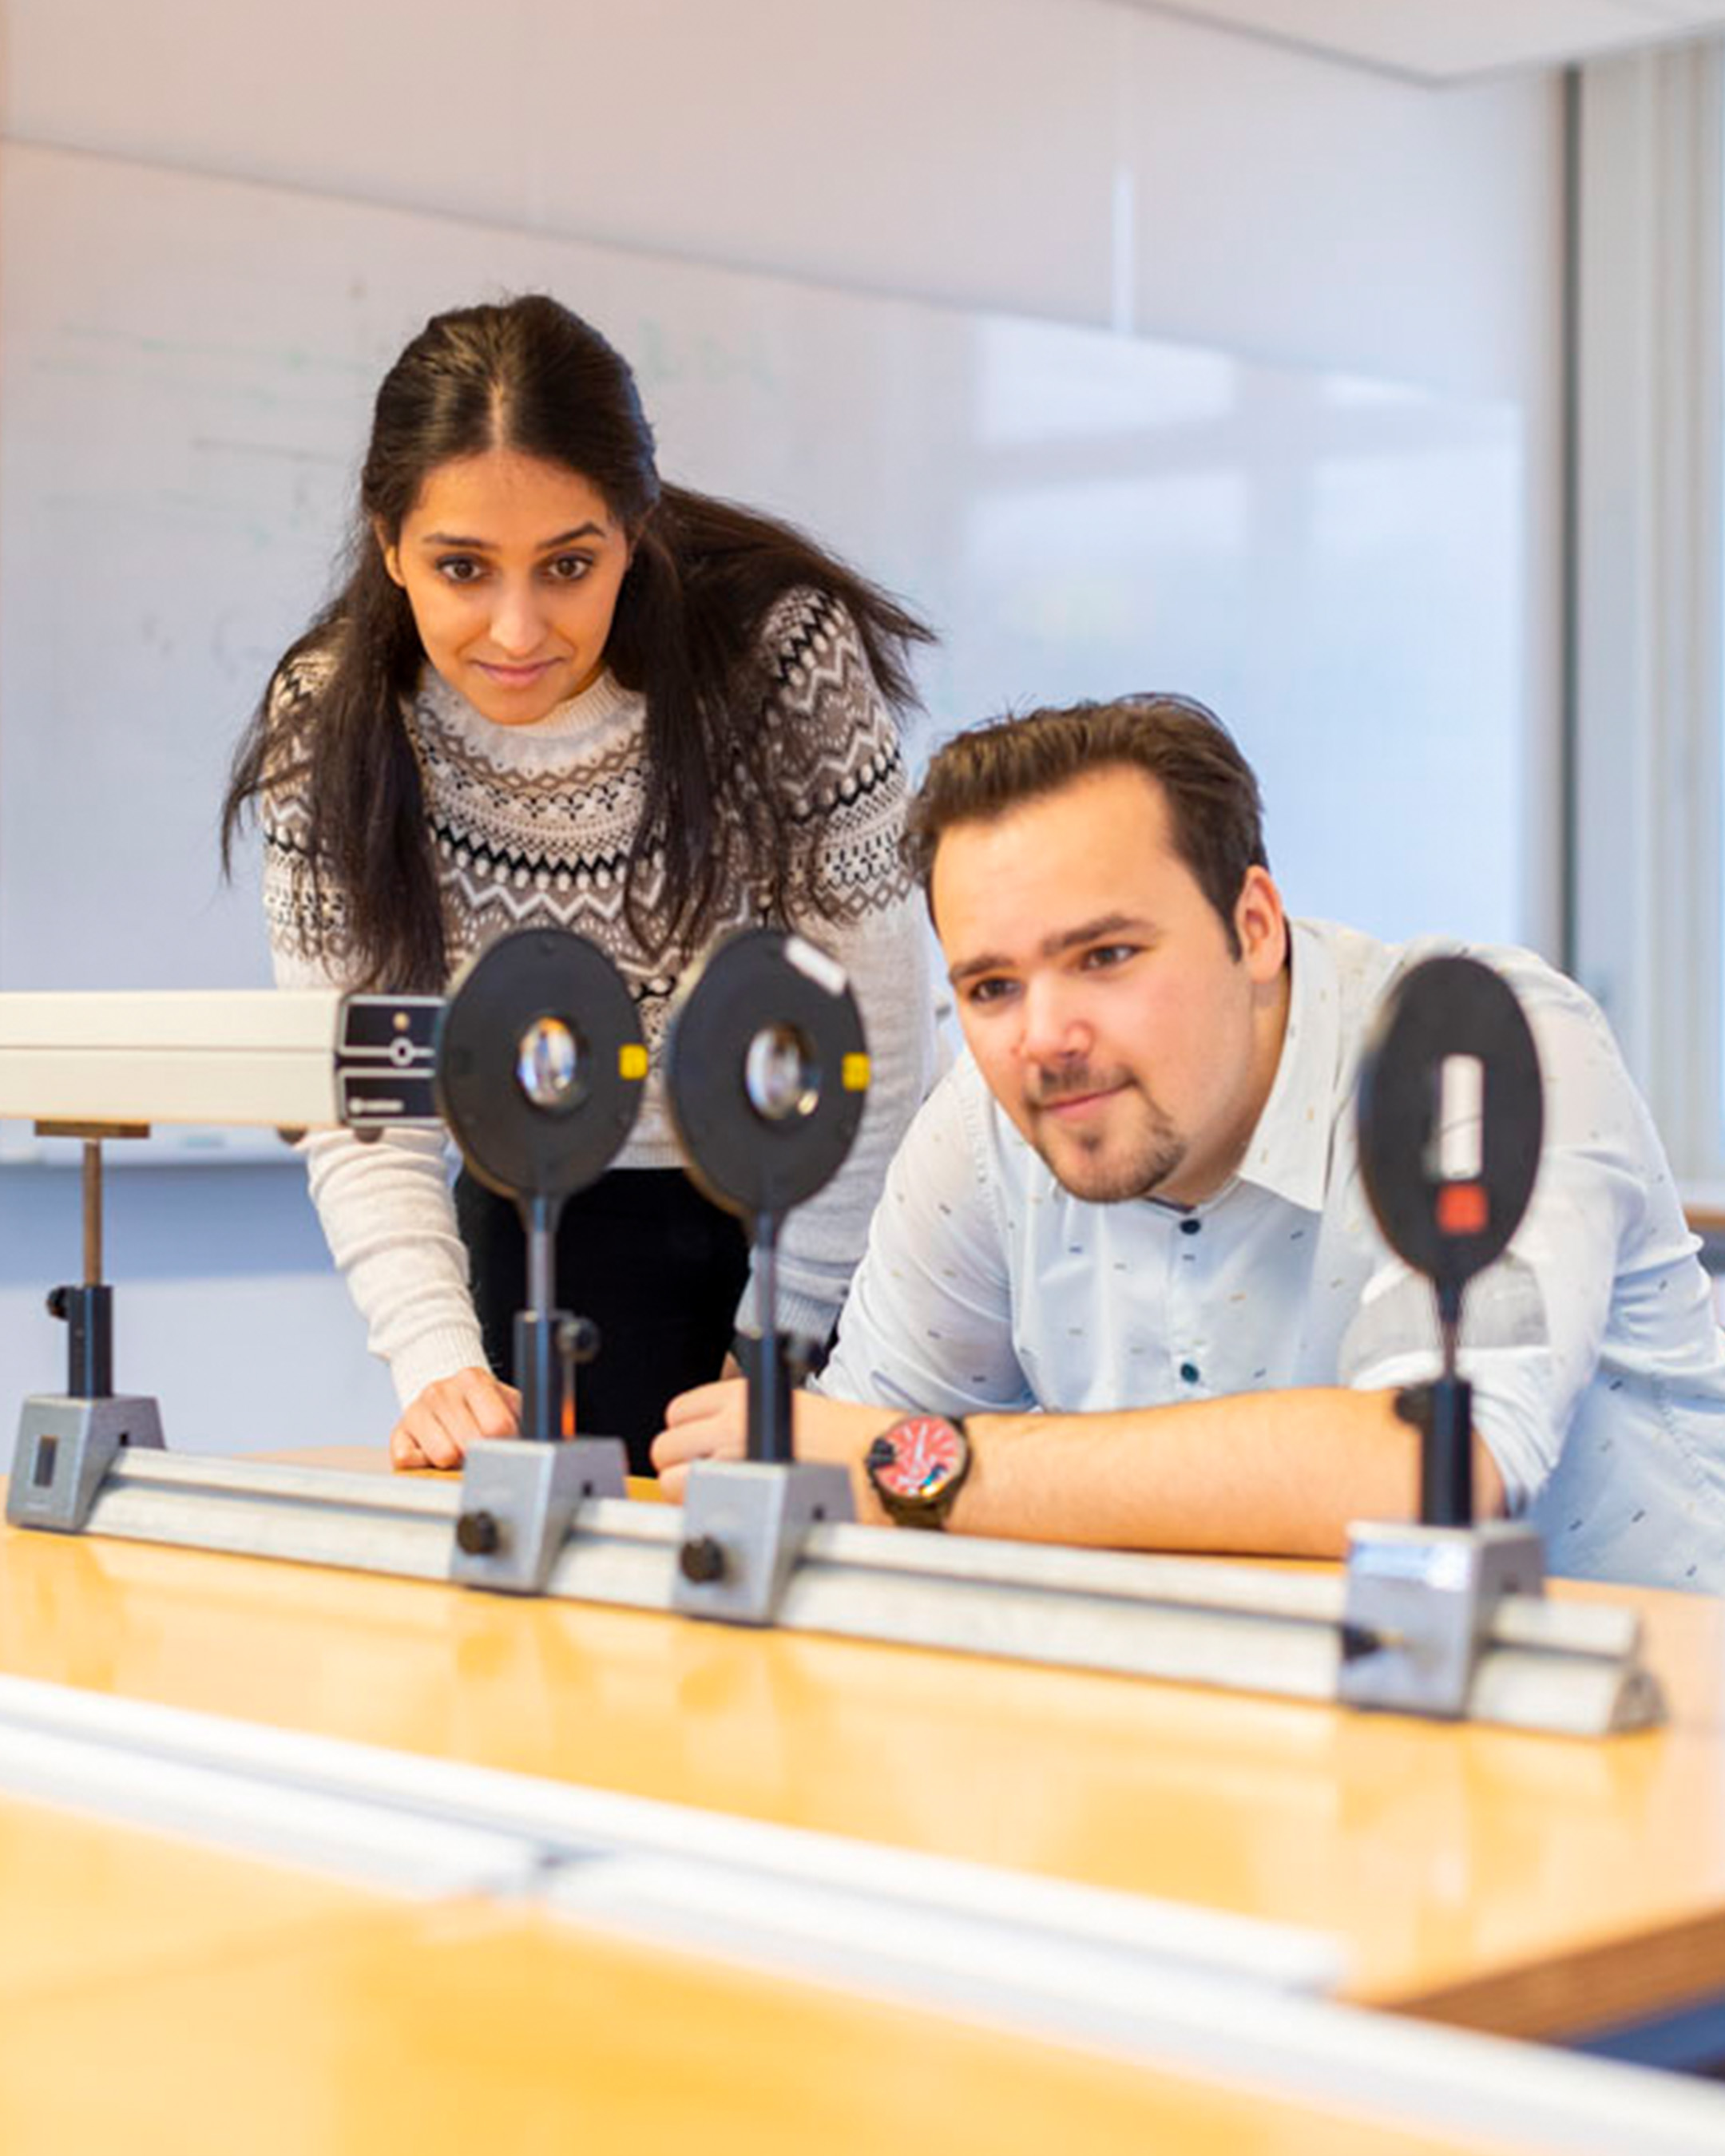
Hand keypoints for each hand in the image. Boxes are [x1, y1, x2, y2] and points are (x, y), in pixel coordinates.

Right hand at [390, 1368, 520, 1470]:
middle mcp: (440, 1390)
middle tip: (479, 1448)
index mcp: (472, 1379)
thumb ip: (520, 1415)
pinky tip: (433, 1453)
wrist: (440, 1393)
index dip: (506, 1442)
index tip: (505, 1442)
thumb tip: (533, 1439)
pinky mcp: (397, 1433)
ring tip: (458, 1448)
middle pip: (472, 1443)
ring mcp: (416, 1410)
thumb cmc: (476, 1404)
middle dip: (481, 1454)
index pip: (499, 1425)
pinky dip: (424, 1464)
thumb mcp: (504, 1401)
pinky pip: (408, 1460)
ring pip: (444, 1455)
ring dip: (455, 1461)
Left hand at [652, 1378, 889, 1508]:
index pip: (677, 1413)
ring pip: (670, 1481)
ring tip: (721, 1496)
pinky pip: (696, 1507)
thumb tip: (707, 1443)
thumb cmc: (845, 1438)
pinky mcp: (742, 1493)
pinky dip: (706, 1512)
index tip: (699, 1448)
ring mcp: (733, 1457)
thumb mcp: (789, 1406)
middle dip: (678, 1467)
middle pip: (665, 1447)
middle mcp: (730, 1421)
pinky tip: (734, 1508)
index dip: (686, 1435)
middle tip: (706, 1477)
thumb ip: (742, 1419)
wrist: (879, 1459)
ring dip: (687, 1493)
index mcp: (741, 1394)